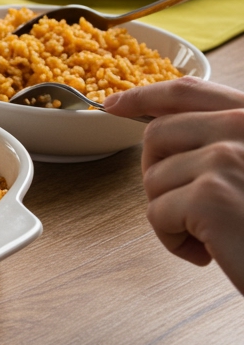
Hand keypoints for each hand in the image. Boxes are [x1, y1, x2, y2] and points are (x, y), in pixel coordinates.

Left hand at [106, 79, 243, 293]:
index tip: (114, 103)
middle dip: (158, 174)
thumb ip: (221, 139)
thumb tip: (155, 126)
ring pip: (154, 178)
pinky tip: (210, 254)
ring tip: (214, 235)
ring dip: (172, 215)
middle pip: (157, 135)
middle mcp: (242, 127)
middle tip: (188, 208)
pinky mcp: (210, 197)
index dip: (144, 95)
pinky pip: (157, 214)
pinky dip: (174, 241)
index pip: (188, 91)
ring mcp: (226, 158)